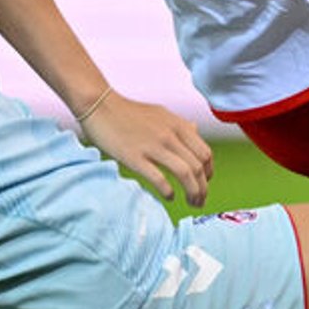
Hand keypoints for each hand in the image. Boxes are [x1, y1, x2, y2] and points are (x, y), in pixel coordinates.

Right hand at [79, 91, 213, 206]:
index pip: (205, 153)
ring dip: (193, 192)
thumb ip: (179, 125)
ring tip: (191, 203)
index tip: (205, 184)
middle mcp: (170, 135)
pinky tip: (169, 197)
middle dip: (203, 188)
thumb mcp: (161, 113)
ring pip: (185, 173)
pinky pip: (159, 178)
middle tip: (200, 201)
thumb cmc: (128, 111)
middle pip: (198, 167)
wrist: (99, 105)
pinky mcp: (135, 157)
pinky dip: (168, 191)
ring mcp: (153, 146)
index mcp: (178, 125)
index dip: (209, 172)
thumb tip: (195, 132)